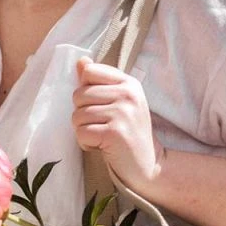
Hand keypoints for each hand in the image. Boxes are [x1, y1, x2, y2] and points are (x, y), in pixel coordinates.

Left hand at [72, 57, 163, 192]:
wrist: (148, 165)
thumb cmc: (129, 132)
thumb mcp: (119, 102)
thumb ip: (99, 81)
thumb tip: (81, 61)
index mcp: (129, 83)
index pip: (90, 71)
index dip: (86, 91)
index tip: (100, 105)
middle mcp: (127, 94)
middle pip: (79, 95)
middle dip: (82, 114)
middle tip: (101, 126)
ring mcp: (122, 113)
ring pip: (77, 116)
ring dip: (83, 130)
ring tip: (102, 136)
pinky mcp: (114, 133)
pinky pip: (81, 133)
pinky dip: (85, 143)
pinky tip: (101, 146)